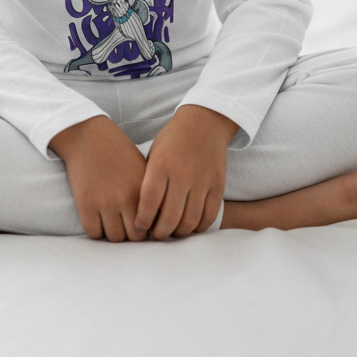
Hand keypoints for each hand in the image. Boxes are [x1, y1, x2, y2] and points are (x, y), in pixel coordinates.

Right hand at [49, 115, 147, 241]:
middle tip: (125, 225)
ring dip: (113, 232)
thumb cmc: (118, 151)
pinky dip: (96, 230)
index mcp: (143, 189)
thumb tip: (154, 221)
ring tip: (111, 221)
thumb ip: (150, 194)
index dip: (146, 229)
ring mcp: (105, 202)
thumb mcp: (141, 169)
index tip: (140, 224)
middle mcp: (126, 198)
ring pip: (114, 238)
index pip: (151, 226)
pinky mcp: (86, 204)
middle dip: (130, 234)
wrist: (88, 136)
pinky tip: (97, 218)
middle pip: (133, 237)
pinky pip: (94, 233)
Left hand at [136, 105, 238, 239]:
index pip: (148, 202)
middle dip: (159, 233)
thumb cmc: (173, 139)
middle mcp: (181, 174)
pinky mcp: (217, 185)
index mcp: (161, 164)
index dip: (142, 221)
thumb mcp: (154, 153)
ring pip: (189, 221)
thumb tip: (141, 212)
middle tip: (155, 235)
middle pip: (169, 217)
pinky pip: (208, 216)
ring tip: (171, 232)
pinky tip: (190, 226)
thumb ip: (148, 180)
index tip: (139, 227)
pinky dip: (198, 227)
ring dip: (178, 233)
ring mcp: (201, 181)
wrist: (204, 122)